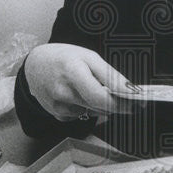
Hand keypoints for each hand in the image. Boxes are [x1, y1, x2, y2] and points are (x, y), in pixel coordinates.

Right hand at [24, 43, 140, 121]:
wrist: (34, 66)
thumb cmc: (64, 58)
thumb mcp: (89, 57)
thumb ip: (110, 74)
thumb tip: (129, 89)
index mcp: (73, 73)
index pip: (102, 98)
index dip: (122, 104)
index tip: (138, 104)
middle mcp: (63, 93)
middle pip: (101, 107)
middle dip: (117, 104)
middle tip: (128, 99)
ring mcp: (59, 107)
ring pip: (93, 112)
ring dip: (101, 104)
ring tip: (92, 87)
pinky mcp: (57, 115)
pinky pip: (82, 115)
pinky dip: (87, 107)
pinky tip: (78, 95)